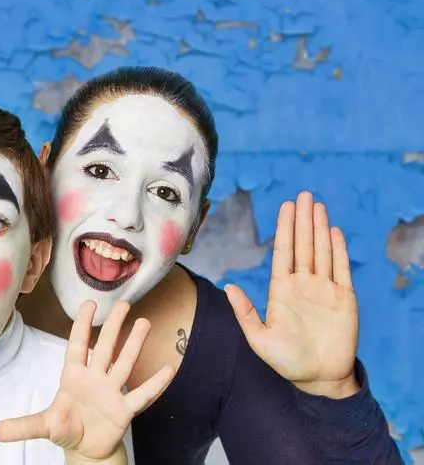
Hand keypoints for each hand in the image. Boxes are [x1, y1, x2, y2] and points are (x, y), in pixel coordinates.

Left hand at [0, 300, 173, 461]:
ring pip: (124, 364)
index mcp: (74, 376)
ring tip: (145, 322)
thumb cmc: (66, 427)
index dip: (82, 325)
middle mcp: (95, 378)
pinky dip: (155, 383)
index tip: (89, 303)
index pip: (77, 345)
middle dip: (113, 326)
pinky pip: (141, 395)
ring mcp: (112, 392)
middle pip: (105, 347)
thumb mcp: (44, 426)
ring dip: (134, 344)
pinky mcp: (124, 410)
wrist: (85, 449)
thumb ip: (23, 426)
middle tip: (123, 303)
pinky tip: (168, 368)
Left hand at [225, 191, 359, 397]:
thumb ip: (245, 312)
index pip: (283, 252)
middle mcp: (302, 285)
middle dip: (303, 220)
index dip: (285, 229)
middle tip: (303, 194)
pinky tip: (334, 231)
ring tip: (318, 205)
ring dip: (320, 228)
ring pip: (322, 251)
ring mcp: (324, 290)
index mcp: (281, 290)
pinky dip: (339, 250)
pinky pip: (341, 269)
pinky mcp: (344, 298)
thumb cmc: (286, 361)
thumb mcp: (258, 338)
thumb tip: (229, 288)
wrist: (318, 378)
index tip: (285, 207)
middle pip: (303, 245)